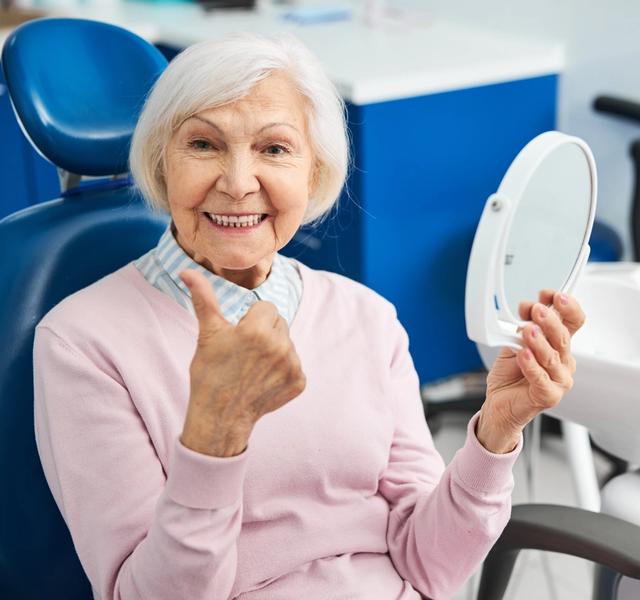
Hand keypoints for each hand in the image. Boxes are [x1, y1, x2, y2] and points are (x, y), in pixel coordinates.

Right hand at [179, 269, 305, 455]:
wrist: (219, 417)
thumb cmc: (209, 373)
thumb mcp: (207, 333)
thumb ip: (203, 298)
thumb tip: (187, 271)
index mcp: (258, 329)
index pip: (266, 307)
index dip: (251, 320)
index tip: (239, 337)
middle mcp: (280, 345)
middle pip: (279, 323)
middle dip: (264, 332)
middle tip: (245, 352)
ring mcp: (292, 365)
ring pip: (287, 343)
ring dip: (274, 350)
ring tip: (253, 367)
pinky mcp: (299, 381)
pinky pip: (294, 365)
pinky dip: (282, 371)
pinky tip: (263, 380)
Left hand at [477, 290, 585, 452]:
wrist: (499, 403)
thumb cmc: (510, 374)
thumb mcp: (514, 342)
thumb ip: (522, 326)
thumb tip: (527, 307)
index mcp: (559, 345)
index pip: (573, 322)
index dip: (567, 306)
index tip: (550, 294)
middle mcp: (563, 361)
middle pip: (563, 337)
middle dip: (550, 320)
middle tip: (537, 309)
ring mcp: (559, 380)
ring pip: (552, 357)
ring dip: (539, 341)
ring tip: (527, 330)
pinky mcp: (548, 396)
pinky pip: (540, 379)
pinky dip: (531, 366)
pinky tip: (523, 355)